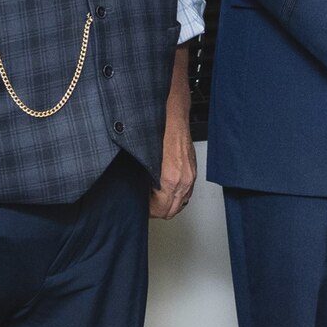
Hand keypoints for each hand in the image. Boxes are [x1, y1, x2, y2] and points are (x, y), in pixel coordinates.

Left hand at [151, 46, 196, 218]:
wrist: (171, 115)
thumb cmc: (155, 133)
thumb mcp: (142, 159)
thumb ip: (141, 181)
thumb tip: (134, 193)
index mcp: (169, 179)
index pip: (161, 210)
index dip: (147, 210)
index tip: (139, 205)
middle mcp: (183, 179)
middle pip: (172, 210)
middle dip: (157, 209)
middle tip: (145, 203)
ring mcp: (190, 175)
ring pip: (181, 203)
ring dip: (167, 202)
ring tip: (154, 195)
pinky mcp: (193, 169)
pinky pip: (187, 192)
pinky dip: (176, 194)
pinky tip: (165, 186)